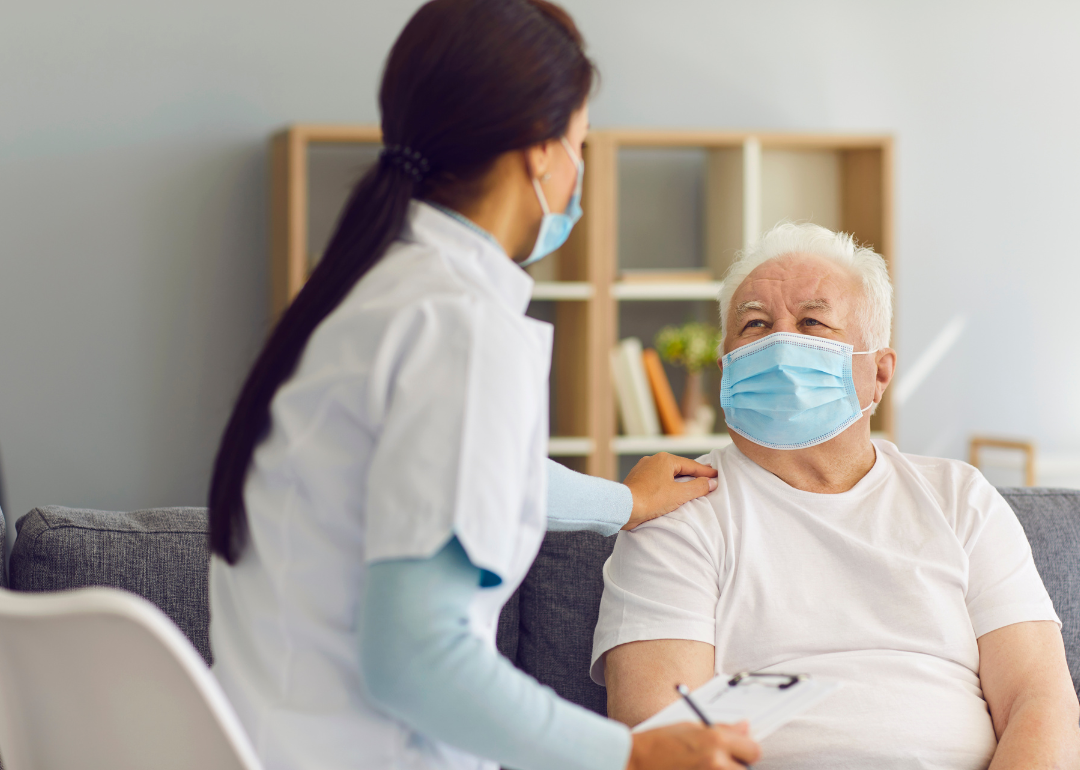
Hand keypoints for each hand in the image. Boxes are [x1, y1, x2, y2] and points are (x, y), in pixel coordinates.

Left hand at [622, 453, 718, 530]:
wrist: (623, 507)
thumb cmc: (650, 499)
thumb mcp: (679, 494)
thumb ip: (697, 487)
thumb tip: (711, 482)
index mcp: (665, 460)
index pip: (691, 465)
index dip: (705, 472)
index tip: (716, 475)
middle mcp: (653, 460)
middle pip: (679, 468)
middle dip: (692, 474)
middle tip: (706, 477)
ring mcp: (643, 469)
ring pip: (666, 473)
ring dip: (678, 479)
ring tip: (690, 485)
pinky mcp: (636, 480)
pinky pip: (656, 480)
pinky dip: (666, 484)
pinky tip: (669, 491)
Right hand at [627, 721, 760, 769]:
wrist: (632, 764)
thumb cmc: (657, 745)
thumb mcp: (690, 728)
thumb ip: (722, 730)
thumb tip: (745, 727)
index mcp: (715, 741)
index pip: (753, 750)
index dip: (746, 751)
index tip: (738, 752)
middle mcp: (716, 763)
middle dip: (737, 766)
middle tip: (720, 763)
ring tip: (704, 768)